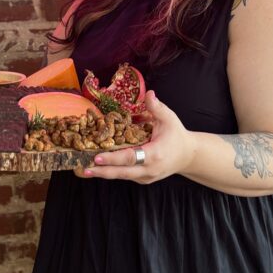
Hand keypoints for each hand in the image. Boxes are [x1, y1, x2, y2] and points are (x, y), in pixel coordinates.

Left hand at [74, 90, 195, 184]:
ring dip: (104, 173)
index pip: (130, 157)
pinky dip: (113, 172)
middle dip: (102, 171)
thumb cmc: (177, 135)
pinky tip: (99, 169)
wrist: (188, 156)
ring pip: (122, 176)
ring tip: (85, 170)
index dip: (113, 158)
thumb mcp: (169, 118)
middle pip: (122, 172)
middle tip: (84, 168)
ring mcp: (146, 177)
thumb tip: (149, 93)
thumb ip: (157, 107)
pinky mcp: (144, 179)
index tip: (97, 157)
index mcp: (154, 154)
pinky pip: (126, 176)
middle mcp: (149, 169)